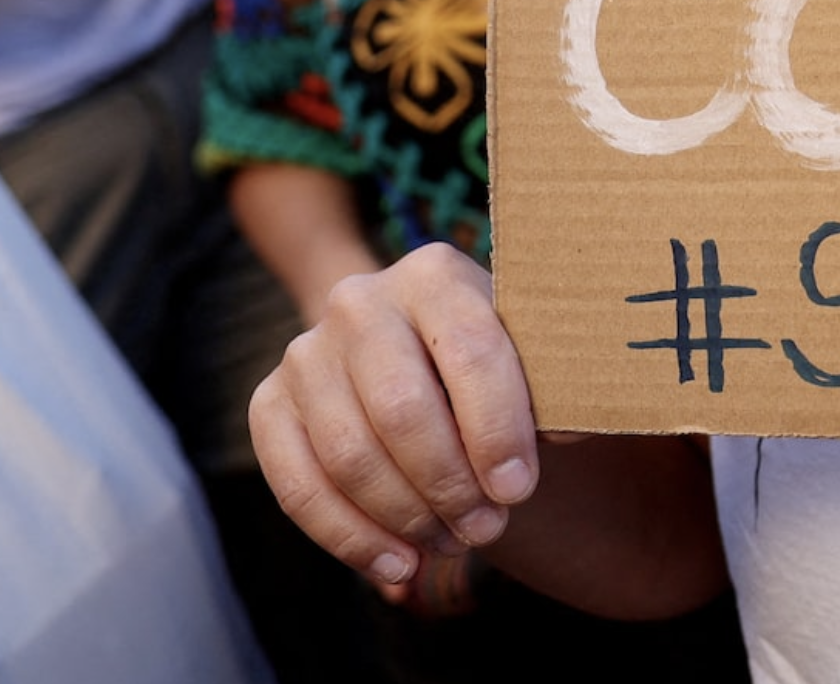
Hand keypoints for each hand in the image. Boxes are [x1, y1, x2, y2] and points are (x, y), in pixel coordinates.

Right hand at [249, 243, 541, 586]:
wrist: (410, 346)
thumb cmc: (487, 358)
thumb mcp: (527, 352)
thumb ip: (553, 384)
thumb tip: (570, 429)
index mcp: (434, 273)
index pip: (470, 352)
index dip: (496, 431)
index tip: (518, 490)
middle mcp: (359, 302)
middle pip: (401, 410)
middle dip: (449, 484)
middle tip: (487, 528)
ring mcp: (305, 352)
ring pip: (349, 455)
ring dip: (406, 516)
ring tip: (452, 544)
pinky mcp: (269, 403)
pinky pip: (298, 486)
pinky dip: (349, 538)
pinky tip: (397, 567)